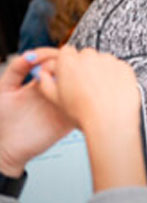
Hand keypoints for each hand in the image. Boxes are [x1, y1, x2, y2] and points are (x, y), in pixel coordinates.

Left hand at [0, 48, 72, 177]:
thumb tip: (30, 55)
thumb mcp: (4, 89)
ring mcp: (65, 102)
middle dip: (66, 65)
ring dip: (76, 78)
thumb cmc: (4, 120)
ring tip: (61, 82)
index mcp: (43, 81)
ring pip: (81, 84)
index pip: (56, 61)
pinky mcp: (71, 116)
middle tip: (53, 71)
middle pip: (71, 69)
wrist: (8, 147)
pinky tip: (70, 95)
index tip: (42, 61)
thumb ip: (16, 69)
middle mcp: (56, 90)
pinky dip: (82, 97)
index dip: (52, 56)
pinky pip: (83, 105)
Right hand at [36, 46, 146, 191]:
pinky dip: (116, 76)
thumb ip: (46, 82)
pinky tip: (113, 91)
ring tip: (101, 92)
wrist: (109, 120)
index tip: (71, 73)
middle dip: (85, 66)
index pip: (67, 52)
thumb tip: (44, 75)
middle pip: (86, 55)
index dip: (68, 63)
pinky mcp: (124, 66)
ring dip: (102, 71)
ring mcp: (109, 60)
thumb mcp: (55, 99)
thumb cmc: (82, 112)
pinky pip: (118, 67)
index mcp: (68, 62)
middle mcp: (89, 57)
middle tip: (86, 86)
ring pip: (103, 61)